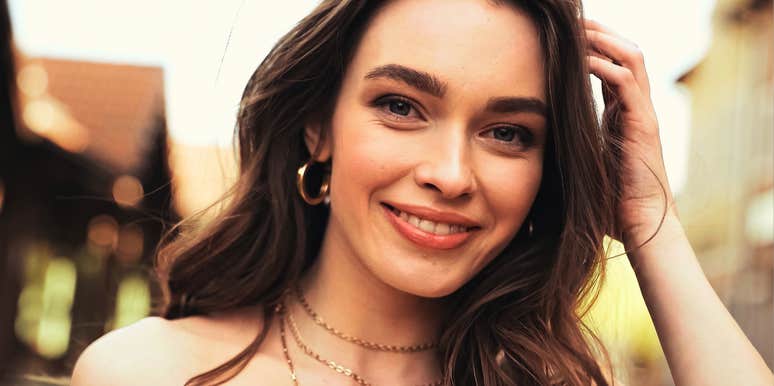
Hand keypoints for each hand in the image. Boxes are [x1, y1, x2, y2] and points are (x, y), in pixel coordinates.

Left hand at [584, 19, 678, 247]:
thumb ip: (566, 151)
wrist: (638, 227)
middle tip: (572, 23)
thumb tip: (528, 153)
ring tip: (578, 31)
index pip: (612, 68)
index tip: (562, 39)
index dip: (592, 48)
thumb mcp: (581, 167)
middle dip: (600, 33)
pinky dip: (603, 65)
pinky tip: (580, 60)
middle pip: (625, 53)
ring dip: (603, 40)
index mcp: (622, 116)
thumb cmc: (608, 204)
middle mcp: (635, 109)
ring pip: (631, 57)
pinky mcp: (643, 125)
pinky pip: (625, 81)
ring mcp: (642, 114)